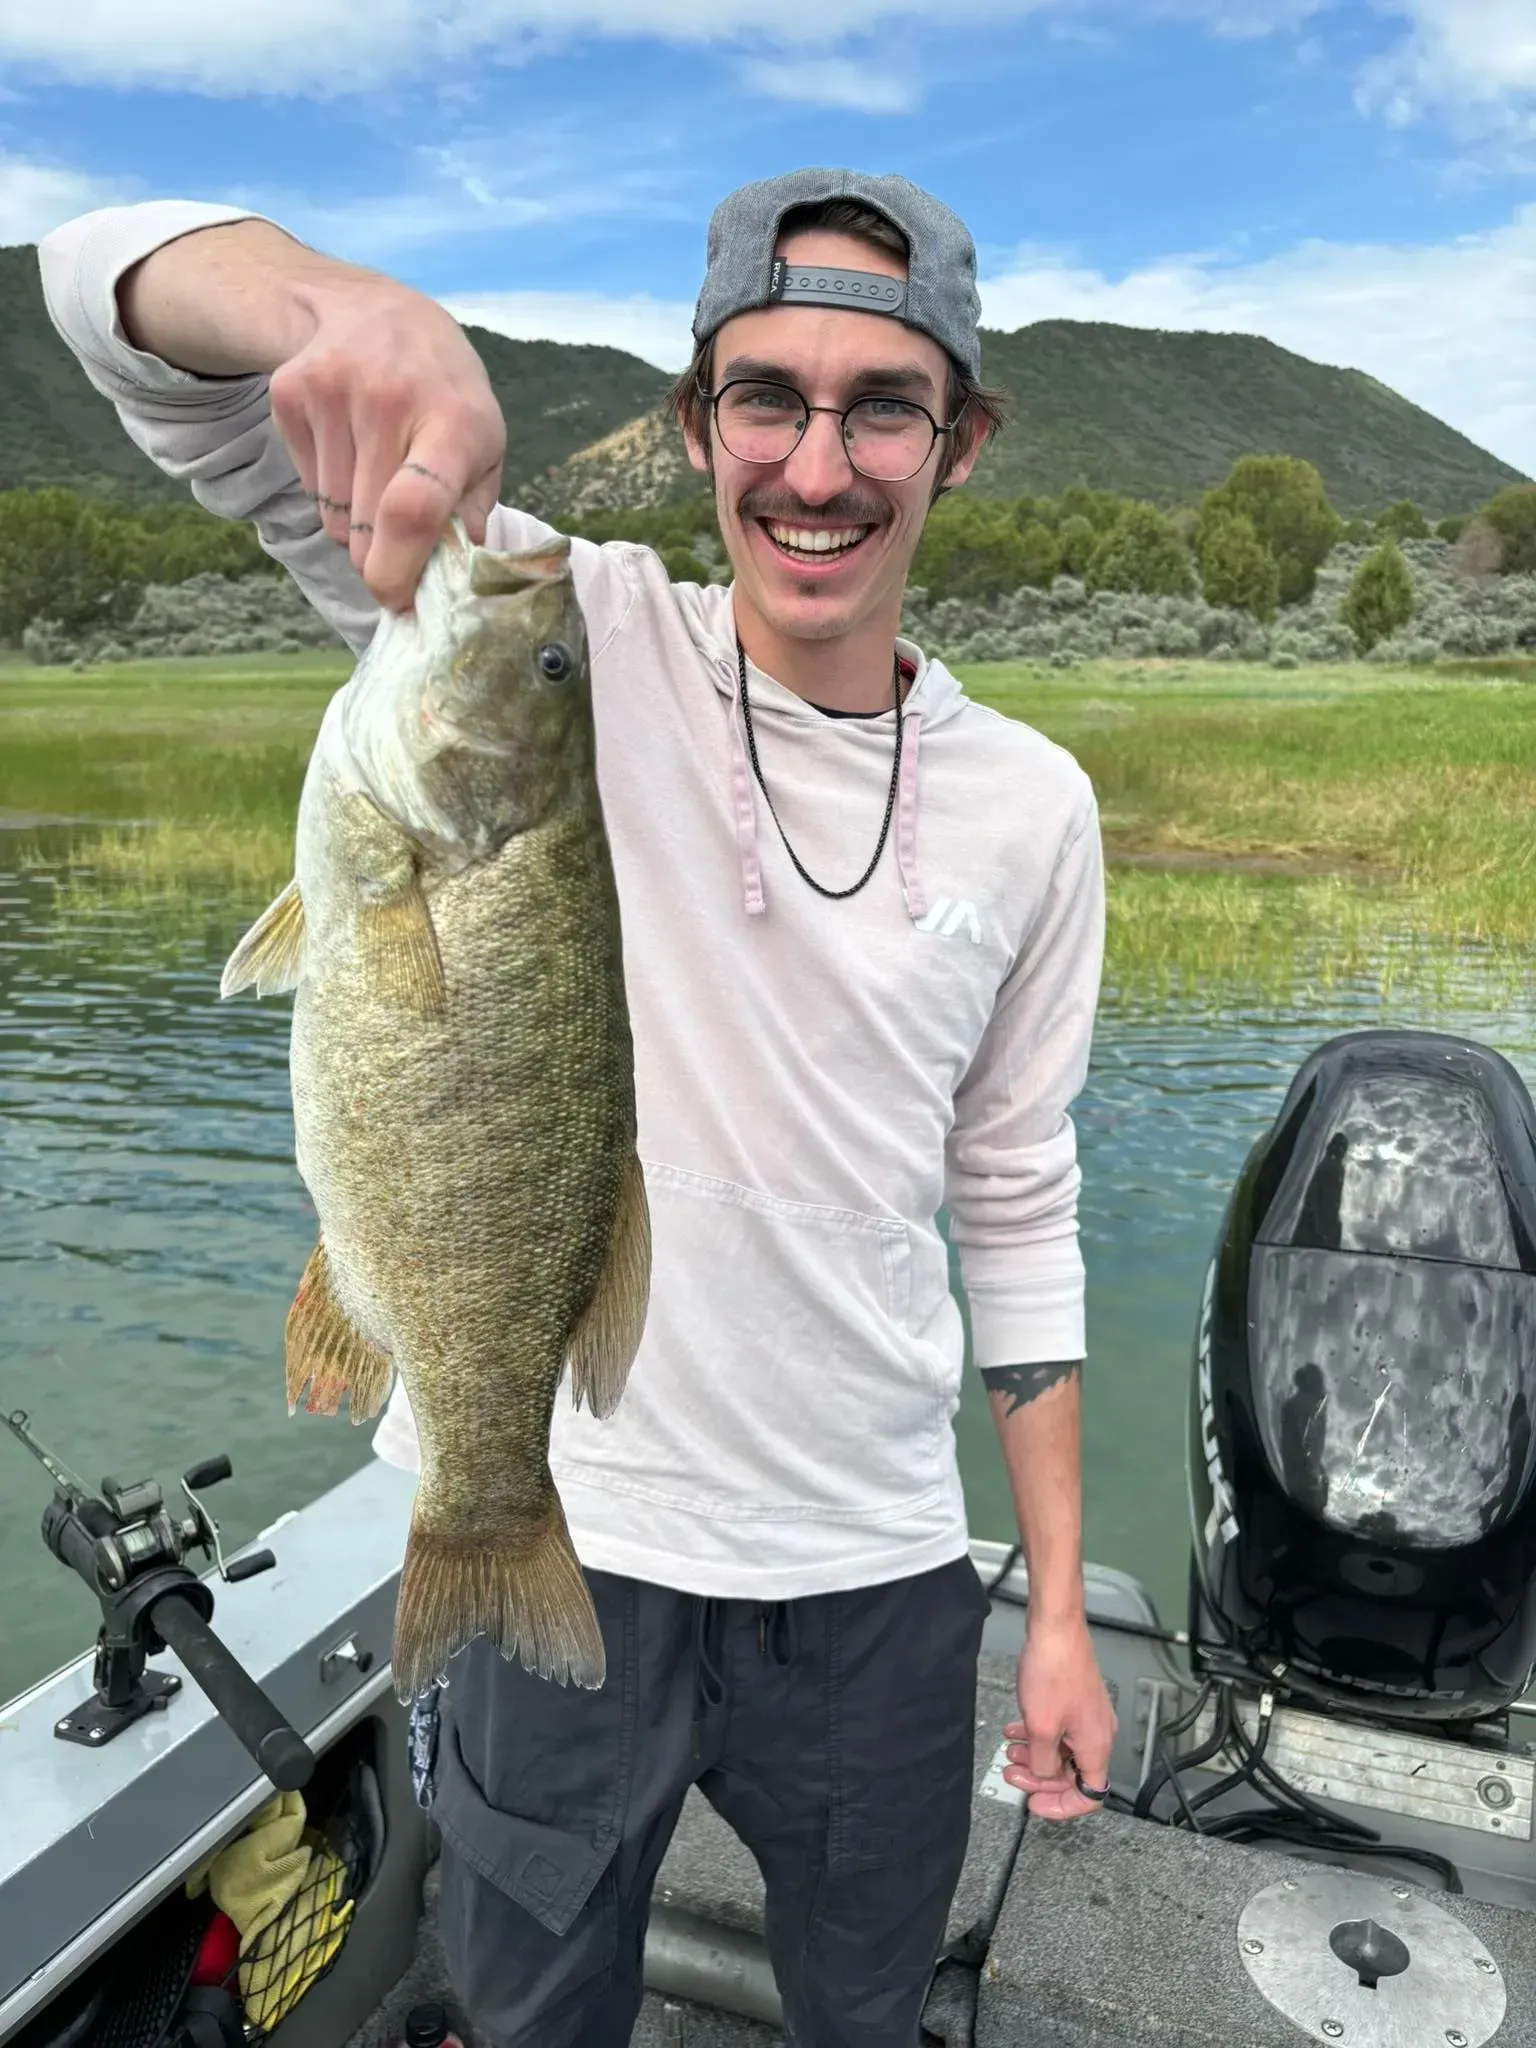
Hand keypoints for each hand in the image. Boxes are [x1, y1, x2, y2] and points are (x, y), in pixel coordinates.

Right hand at [267, 281, 506, 611]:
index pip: (414, 510)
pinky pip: (307, 486)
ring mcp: (332, 392)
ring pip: (333, 517)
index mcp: (453, 421)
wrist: (375, 313)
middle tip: (399, 540)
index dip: (399, 570)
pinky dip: (327, 491)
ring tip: (377, 476)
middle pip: (366, 528)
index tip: (398, 600)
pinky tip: (349, 448)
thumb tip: (453, 579)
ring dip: (355, 525)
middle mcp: (389, 400)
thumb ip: (472, 512)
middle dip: (381, 558)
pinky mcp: (289, 392)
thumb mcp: (484, 443)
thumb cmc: (444, 395)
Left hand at [1003, 1616, 1116, 1820]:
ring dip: (1034, 1756)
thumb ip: (1044, 1763)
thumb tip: (1045, 1775)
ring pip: (1061, 1752)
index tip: (1034, 1804)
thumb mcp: (1041, 1728)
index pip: (1090, 1796)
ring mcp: (1087, 1716)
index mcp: (1096, 1747)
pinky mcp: (1074, 1700)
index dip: (1062, 1806)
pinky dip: (1037, 1735)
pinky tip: (1014, 1729)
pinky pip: (1058, 1730)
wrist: (1055, 1628)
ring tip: (1008, 1750)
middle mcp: (1097, 1734)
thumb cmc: (1052, 1675)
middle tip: (1011, 1773)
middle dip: (1039, 1778)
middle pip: (1072, 1774)